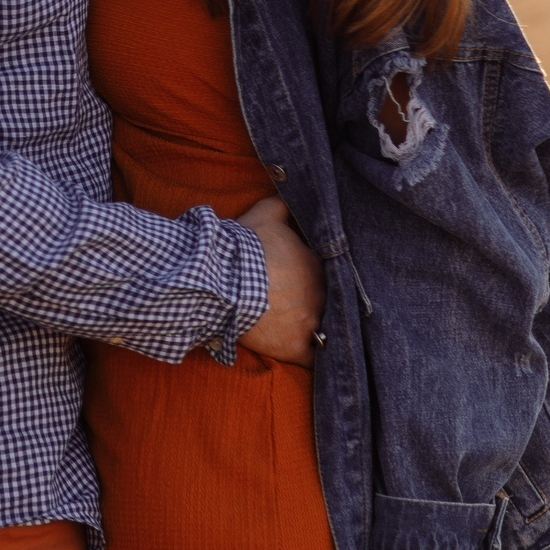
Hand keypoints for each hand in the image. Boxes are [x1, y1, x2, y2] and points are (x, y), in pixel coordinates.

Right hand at [235, 195, 320, 364]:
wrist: (224, 283)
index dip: (311, 277)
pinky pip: (315, 359)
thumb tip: (291, 190)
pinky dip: (314, 359)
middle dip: (314, 302)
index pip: (324, 273)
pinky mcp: (299, 348)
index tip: (297, 280)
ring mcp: (314, 323)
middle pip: (326, 301)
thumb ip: (283, 203)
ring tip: (301, 330)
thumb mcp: (264, 214)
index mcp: (319, 265)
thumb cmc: (244, 249)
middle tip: (295, 304)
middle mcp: (324, 294)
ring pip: (325, 330)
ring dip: (318, 330)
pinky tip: (313, 359)